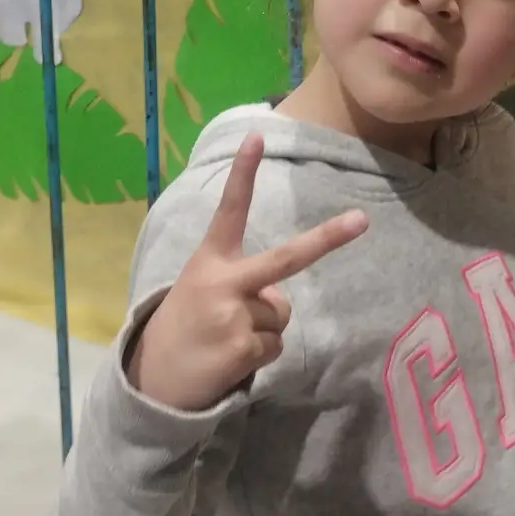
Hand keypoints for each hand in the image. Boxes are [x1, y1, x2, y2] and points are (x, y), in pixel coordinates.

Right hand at [127, 134, 367, 411]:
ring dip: (264, 328)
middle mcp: (224, 282)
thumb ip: (240, 283)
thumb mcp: (201, 290)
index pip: (230, 209)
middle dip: (326, 239)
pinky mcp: (243, 349)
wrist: (153, 379)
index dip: (243, 173)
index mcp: (210, 260)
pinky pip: (277, 345)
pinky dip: (260, 354)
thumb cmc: (184, 325)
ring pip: (282, 314)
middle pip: (286, 258)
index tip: (257, 135)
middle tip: (361, 220)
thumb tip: (279, 299)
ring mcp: (235, 316)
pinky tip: (229, 359)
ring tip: (228, 337)